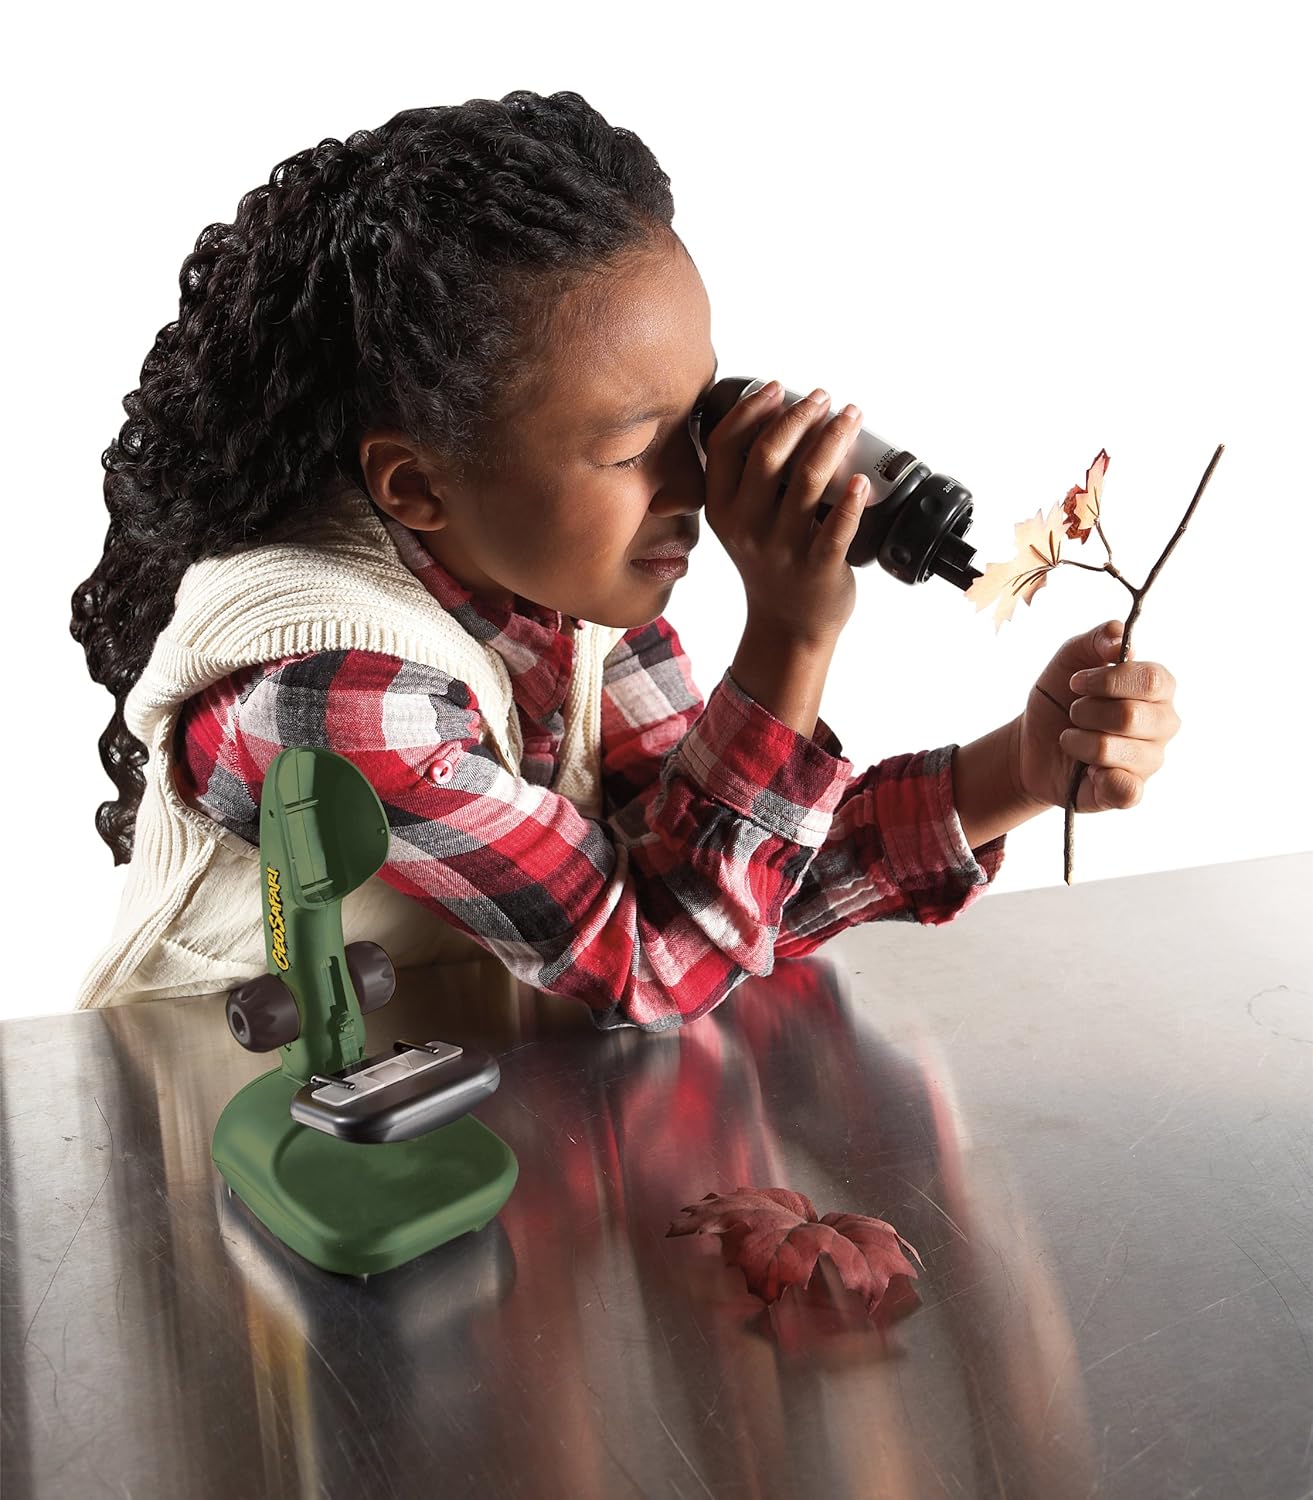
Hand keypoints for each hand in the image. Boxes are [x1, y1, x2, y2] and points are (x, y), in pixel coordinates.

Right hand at [702, 382, 865, 645]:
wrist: (788, 625)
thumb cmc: (769, 564)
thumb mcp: (738, 524)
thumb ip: (742, 480)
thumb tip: (771, 418)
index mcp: (722, 510)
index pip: (724, 446)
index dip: (750, 410)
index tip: (777, 388)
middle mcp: (746, 527)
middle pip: (767, 455)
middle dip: (797, 415)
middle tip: (823, 397)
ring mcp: (782, 549)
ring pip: (806, 480)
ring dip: (832, 439)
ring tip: (850, 416)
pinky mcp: (817, 568)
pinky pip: (836, 530)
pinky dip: (851, 502)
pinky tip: (862, 481)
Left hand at [1018, 619, 1181, 811]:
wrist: (1032, 743)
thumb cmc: (1060, 697)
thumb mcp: (1071, 658)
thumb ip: (1097, 639)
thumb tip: (1119, 637)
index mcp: (1156, 688)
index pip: (1151, 679)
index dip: (1108, 680)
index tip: (1076, 683)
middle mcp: (1163, 724)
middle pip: (1131, 716)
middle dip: (1086, 712)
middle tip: (1073, 712)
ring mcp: (1150, 760)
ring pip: (1114, 751)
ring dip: (1078, 741)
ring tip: (1071, 738)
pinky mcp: (1130, 791)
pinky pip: (1126, 790)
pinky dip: (1097, 777)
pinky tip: (1086, 770)